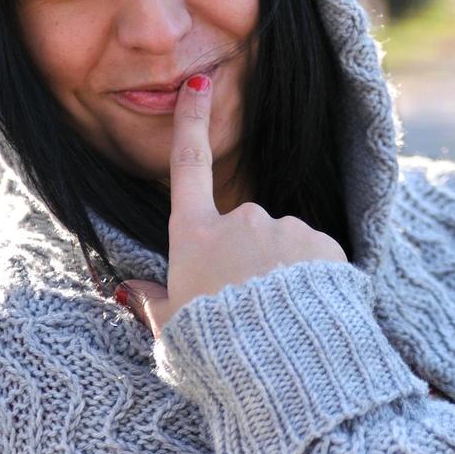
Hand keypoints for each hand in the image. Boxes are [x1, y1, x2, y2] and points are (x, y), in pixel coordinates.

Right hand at [115, 72, 346, 337]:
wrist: (283, 368)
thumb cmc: (218, 353)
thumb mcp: (173, 332)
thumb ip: (155, 303)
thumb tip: (131, 290)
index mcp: (196, 236)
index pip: (189, 168)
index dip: (192, 124)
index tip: (199, 84)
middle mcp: (242, 220)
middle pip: (243, 227)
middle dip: (247, 258)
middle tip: (247, 308)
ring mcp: (285, 228)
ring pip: (283, 243)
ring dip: (282, 270)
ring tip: (279, 315)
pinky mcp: (323, 242)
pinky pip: (316, 256)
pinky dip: (313, 278)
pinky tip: (307, 309)